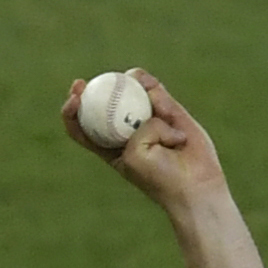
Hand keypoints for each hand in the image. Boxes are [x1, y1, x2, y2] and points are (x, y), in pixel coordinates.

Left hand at [62, 69, 226, 211]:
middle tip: (83, 84)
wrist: (194, 184)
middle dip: (90, 88)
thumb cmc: (160, 177)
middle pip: (103, 102)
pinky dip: (156, 92)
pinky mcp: (167, 108)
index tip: (73, 99)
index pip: (82, 127)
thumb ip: (137, 128)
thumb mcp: (136, 156)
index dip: (72, 112)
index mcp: (108, 147)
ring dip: (133, 88)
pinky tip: (168, 111)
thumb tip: (150, 101)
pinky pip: (155, 90)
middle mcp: (124, 129)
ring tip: (154, 112)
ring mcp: (145, 116)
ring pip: (130, 89)